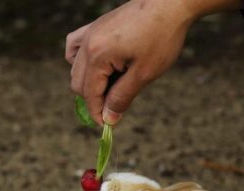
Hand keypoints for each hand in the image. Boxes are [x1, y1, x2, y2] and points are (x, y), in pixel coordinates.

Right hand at [66, 0, 242, 125]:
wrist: (169, 4)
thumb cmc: (161, 37)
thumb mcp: (144, 74)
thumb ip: (122, 98)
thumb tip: (108, 119)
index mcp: (97, 55)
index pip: (89, 94)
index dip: (97, 113)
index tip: (108, 125)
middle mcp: (87, 43)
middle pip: (78, 83)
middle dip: (94, 99)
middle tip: (116, 105)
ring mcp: (89, 33)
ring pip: (74, 67)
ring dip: (88, 82)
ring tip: (112, 86)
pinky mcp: (95, 27)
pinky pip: (74, 47)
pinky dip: (80, 61)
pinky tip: (97, 66)